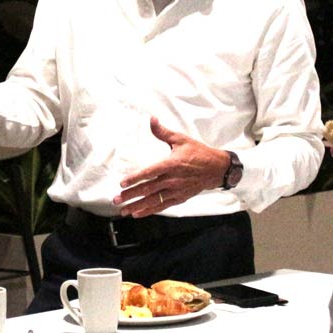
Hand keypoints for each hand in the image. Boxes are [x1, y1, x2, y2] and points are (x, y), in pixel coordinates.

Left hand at [113, 117, 231, 217]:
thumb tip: (152, 119)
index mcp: (171, 164)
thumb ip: (163, 132)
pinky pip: (162, 206)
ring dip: (137, 206)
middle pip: (148, 189)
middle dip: (130, 195)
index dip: (135, 178)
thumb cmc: (199, 153)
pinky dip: (149, 210)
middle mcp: (172, 180)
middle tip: (116, 199)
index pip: (149, 173)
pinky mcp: (179, 198)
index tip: (122, 183)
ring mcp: (176, 191)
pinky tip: (138, 213)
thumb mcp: (181, 139)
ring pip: (153, 200)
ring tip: (124, 210)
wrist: (217, 168)